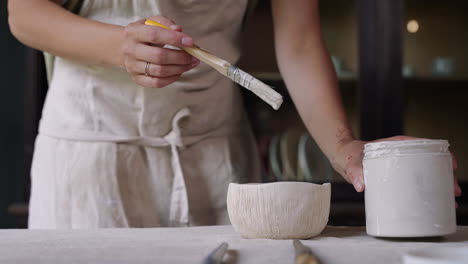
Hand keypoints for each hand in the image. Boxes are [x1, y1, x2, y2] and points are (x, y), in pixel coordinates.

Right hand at [121, 16, 199, 87]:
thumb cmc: (144, 33)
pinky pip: (157, 82)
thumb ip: (166, 23)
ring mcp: (132, 66)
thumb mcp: (153, 22)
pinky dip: (171, 79)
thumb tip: (179, 30)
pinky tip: (180, 72)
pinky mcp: (136, 78)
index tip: (190, 42)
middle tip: (194, 56)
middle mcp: (130, 50)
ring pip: (160, 71)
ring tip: (191, 64)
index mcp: (133, 32)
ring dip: (180, 68)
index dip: (174, 39)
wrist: (126, 46)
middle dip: (180, 57)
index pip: (154, 35)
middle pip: (158, 56)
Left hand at [334, 136, 461, 196]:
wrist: (341, 158)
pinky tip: (433, 203)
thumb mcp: (351, 161)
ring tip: (450, 200)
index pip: (424, 145)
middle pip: (430, 161)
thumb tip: (360, 185)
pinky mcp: (396, 176)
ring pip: (426, 172)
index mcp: (395, 145)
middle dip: (446, 175)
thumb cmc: (348, 155)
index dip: (441, 154)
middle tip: (454, 190)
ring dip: (440, 184)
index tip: (451, 164)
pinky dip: (427, 190)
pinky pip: (415, 181)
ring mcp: (400, 164)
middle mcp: (401, 153)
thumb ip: (354, 171)